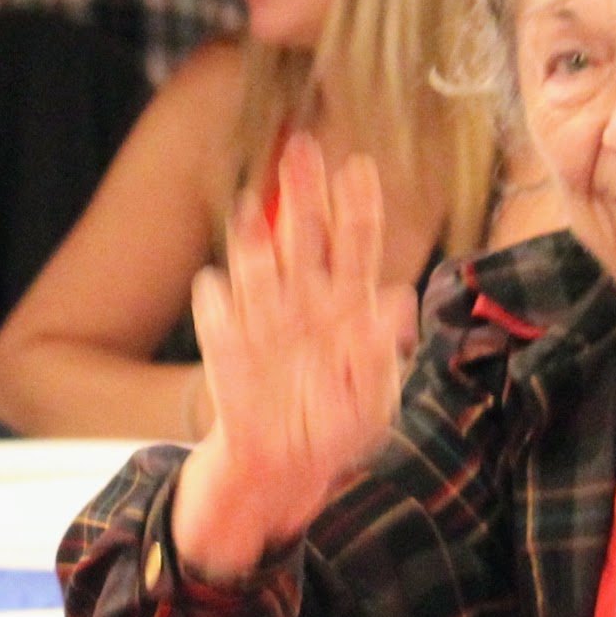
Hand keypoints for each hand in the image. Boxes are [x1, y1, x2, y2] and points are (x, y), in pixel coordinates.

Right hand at [168, 136, 413, 580]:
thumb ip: (382, 351)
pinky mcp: (226, 346)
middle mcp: (305, 301)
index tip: (358, 167)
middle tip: (300, 148)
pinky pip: (216, 312)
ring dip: (254, 237)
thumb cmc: (336, 427)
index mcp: (348, 307)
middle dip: (302, 190)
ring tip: (251, 212)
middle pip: (305, 234)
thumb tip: (398, 299)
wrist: (285, 468)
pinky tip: (217, 291)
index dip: (357, 205)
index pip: (355, 244)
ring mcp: (263, 319)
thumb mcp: (374, 398)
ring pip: (257, 262)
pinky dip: (217, 301)